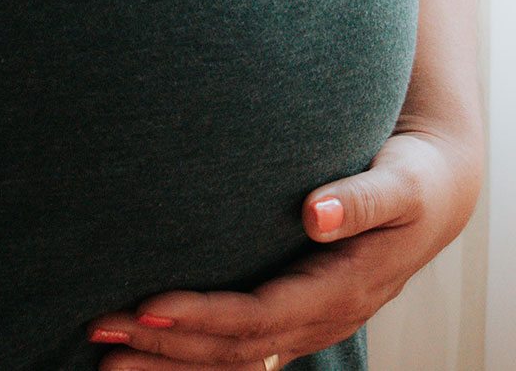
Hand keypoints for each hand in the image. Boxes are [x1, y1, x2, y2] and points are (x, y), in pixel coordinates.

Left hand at [85, 125, 482, 369]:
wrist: (433, 195)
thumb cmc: (412, 180)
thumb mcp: (400, 185)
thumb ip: (361, 199)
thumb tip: (315, 213)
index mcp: (340, 290)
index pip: (259, 316)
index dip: (202, 316)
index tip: (147, 304)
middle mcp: (320, 318)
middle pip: (234, 348)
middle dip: (165, 343)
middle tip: (100, 329)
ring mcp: (308, 323)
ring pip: (231, 359)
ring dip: (168, 359)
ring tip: (104, 356)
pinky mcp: (295, 313)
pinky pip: (240, 350)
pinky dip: (192, 355)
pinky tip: (148, 351)